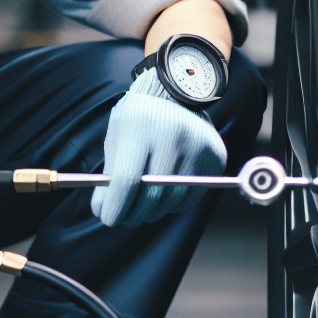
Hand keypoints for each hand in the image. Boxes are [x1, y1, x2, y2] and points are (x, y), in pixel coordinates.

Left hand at [92, 69, 226, 226]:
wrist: (177, 98)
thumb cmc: (139, 122)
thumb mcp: (118, 137)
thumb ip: (109, 173)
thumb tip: (102, 210)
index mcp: (142, 125)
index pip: (127, 178)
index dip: (115, 205)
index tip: (107, 219)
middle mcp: (174, 135)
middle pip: (151, 194)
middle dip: (132, 214)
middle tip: (123, 218)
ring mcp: (198, 147)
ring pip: (171, 200)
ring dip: (152, 212)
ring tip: (141, 207)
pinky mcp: (215, 159)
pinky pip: (190, 197)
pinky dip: (172, 204)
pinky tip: (162, 195)